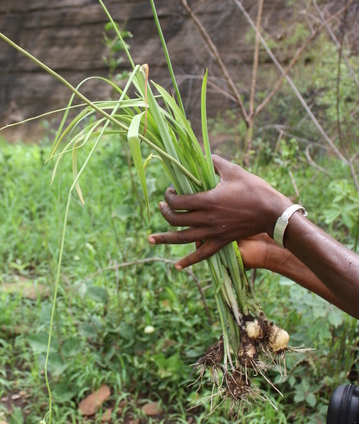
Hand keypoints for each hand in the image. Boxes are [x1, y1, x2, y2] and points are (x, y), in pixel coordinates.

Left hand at [148, 155, 290, 268]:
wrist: (272, 213)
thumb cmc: (254, 189)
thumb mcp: (233, 171)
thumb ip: (215, 163)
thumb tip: (204, 156)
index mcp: (207, 201)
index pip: (177, 201)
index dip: (169, 196)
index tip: (171, 191)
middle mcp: (206, 219)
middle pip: (175, 219)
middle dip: (165, 212)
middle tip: (162, 206)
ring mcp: (212, 232)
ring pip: (182, 238)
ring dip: (165, 238)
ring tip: (151, 239)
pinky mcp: (220, 241)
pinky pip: (202, 254)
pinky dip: (188, 261)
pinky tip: (177, 266)